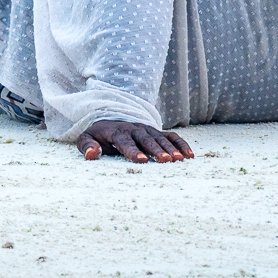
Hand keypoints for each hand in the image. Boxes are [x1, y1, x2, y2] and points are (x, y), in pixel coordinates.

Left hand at [74, 119, 193, 162]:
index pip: (125, 141)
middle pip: (146, 139)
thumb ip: (86, 145)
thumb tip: (91, 154)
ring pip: (160, 138)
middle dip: (156, 150)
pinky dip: (181, 144)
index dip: (132, 150)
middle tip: (166, 161)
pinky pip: (171, 136)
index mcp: (117, 132)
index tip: (141, 160)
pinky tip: (190, 155)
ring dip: (170, 148)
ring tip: (179, 160)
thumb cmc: (98, 134)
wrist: (110, 117)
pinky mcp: (156, 132)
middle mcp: (134, 129)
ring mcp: (147, 130)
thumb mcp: (86, 137)